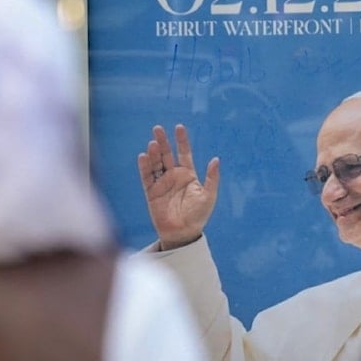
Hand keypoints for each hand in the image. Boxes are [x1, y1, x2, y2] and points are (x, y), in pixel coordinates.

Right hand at [137, 124, 219, 249]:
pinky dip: (144, 167)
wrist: (184, 233)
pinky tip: (144, 156)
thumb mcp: (209, 195)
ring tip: (153, 143)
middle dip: (163, 142)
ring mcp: (162, 183)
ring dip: (154, 153)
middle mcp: (173, 176)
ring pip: (156, 163)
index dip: (181, 141)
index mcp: (188, 175)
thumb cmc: (198, 215)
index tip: (179, 127)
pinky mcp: (151, 192)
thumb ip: (212, 178)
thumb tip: (216, 159)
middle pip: (166, 154)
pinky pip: (147, 177)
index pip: (184, 153)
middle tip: (158, 128)